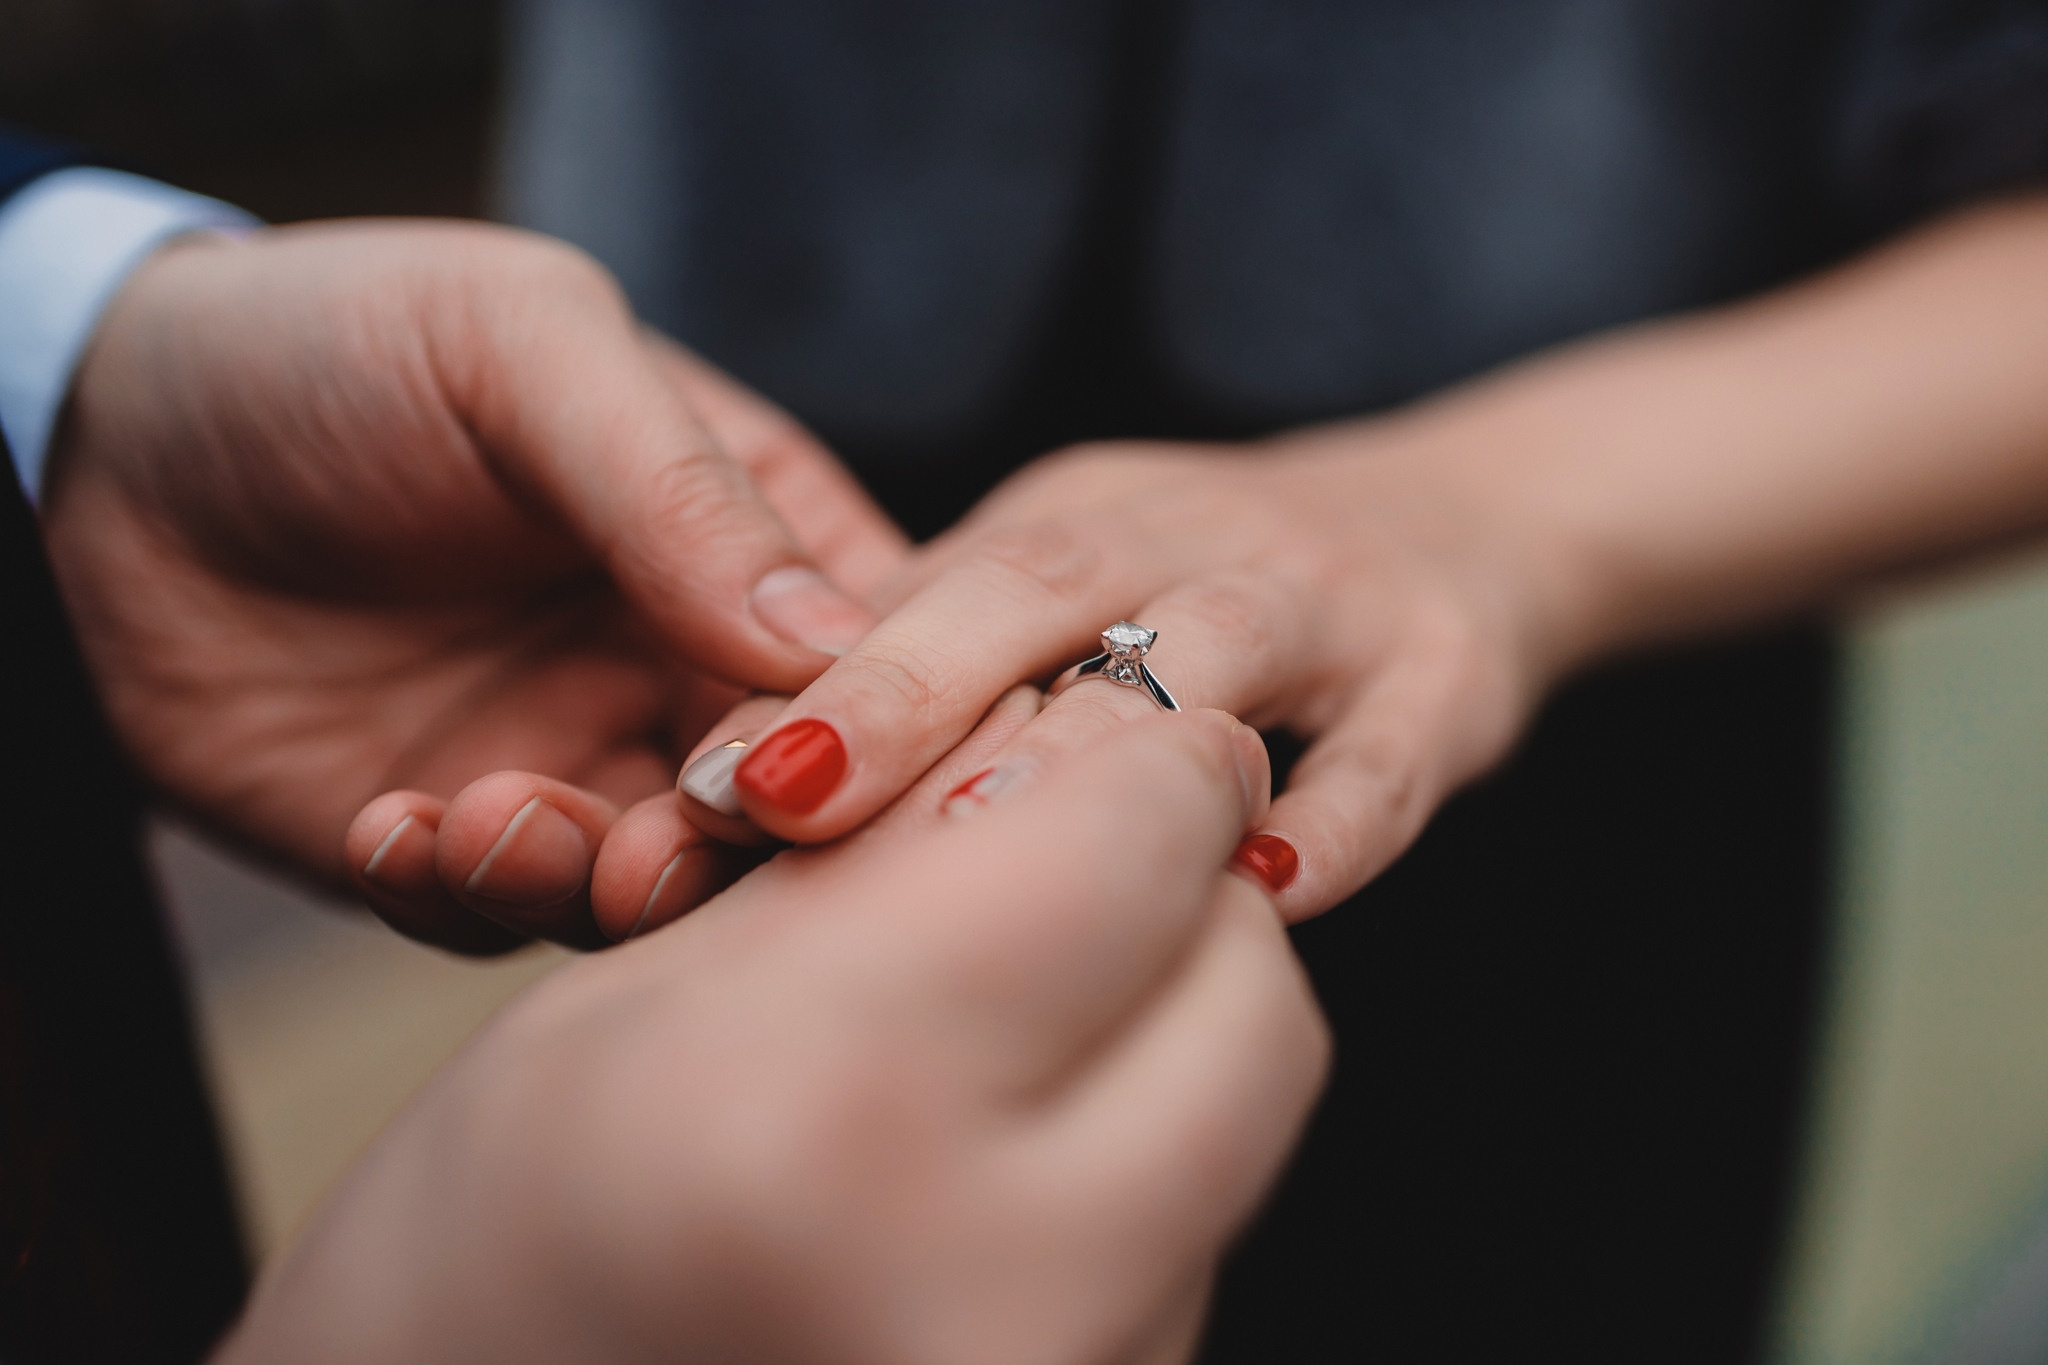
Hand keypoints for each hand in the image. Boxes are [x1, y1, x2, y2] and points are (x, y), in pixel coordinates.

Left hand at [43, 221, 906, 950]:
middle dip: (733, 840)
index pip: (871, 653)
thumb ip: (683, 488)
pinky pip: (501, 912)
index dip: (870, 723)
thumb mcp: (523, 348)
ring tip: (493, 818)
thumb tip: (833, 648)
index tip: (817, 766)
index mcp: (746, 531)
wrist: (90, 445)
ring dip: (593, 880)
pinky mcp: (457, 836)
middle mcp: (679, 658)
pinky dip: (463, 895)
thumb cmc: (330, 345)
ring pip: (656, 880)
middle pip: (790, 797)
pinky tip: (394, 828)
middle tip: (659, 845)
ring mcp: (573, 753)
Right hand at [218, 710, 1327, 1364]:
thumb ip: (897, 852)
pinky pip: (1192, 1242)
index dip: (1151, 754)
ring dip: (1166, 1018)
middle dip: (1191, 893)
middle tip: (1082, 856)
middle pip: (1256, 1000)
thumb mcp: (653, 991)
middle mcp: (997, 1284)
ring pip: (1244, 1125)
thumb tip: (1081, 740)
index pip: (1140, 843)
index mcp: (847, 1110)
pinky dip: (1133, 1143)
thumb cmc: (485, 1239)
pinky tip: (1000, 1132)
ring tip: (1008, 1008)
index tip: (1122, 731)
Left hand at [650, 428, 1552, 920]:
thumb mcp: (1088, 587)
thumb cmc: (1226, 590)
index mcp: (1078, 517)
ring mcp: (1330, 596)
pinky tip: (1266, 894)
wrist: (1478, 520)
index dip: (816, 678)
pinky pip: (1391, 752)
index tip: (704, 785)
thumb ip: (954, 666)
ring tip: (986, 852)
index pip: (929, 584)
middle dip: (904, 689)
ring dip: (1100, 747)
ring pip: (1212, 647)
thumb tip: (765, 788)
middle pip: (1036, 586)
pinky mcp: (1446, 674)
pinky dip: (1337, 819)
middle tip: (782, 796)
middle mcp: (1189, 534)